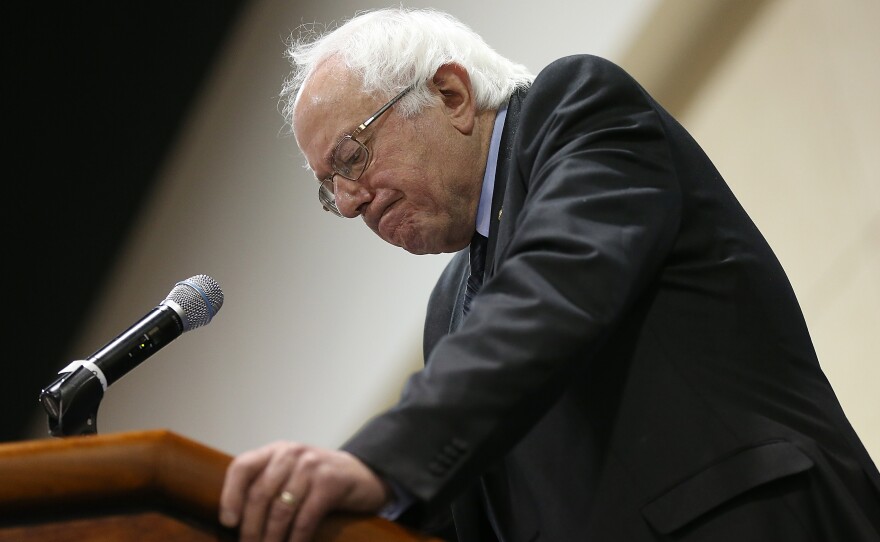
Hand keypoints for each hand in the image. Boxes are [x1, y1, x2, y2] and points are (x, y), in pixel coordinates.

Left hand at [219, 441, 390, 541]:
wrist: (362, 474)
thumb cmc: (318, 480)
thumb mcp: (291, 473)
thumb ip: (267, 485)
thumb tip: (235, 521)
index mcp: (275, 451)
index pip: (242, 467)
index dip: (230, 495)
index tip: (228, 522)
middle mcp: (291, 454)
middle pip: (259, 494)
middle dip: (250, 529)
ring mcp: (312, 467)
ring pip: (281, 510)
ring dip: (271, 539)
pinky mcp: (330, 483)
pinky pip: (305, 519)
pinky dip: (296, 540)